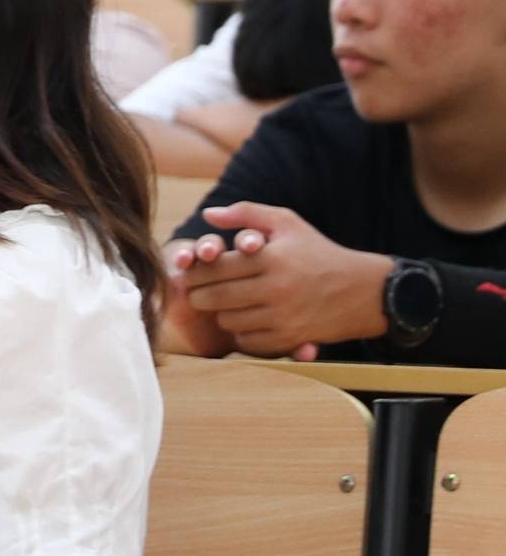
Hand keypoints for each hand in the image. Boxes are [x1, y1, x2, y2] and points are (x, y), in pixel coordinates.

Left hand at [170, 203, 391, 359]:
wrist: (365, 291)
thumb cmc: (319, 253)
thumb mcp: (287, 224)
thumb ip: (246, 213)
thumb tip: (208, 214)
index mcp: (272, 258)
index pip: (215, 267)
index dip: (195, 271)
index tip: (189, 271)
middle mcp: (277, 288)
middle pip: (214, 297)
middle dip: (199, 295)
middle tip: (197, 292)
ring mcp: (285, 316)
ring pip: (228, 321)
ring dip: (222, 314)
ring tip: (226, 304)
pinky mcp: (291, 338)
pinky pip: (248, 342)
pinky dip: (242, 333)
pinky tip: (247, 320)